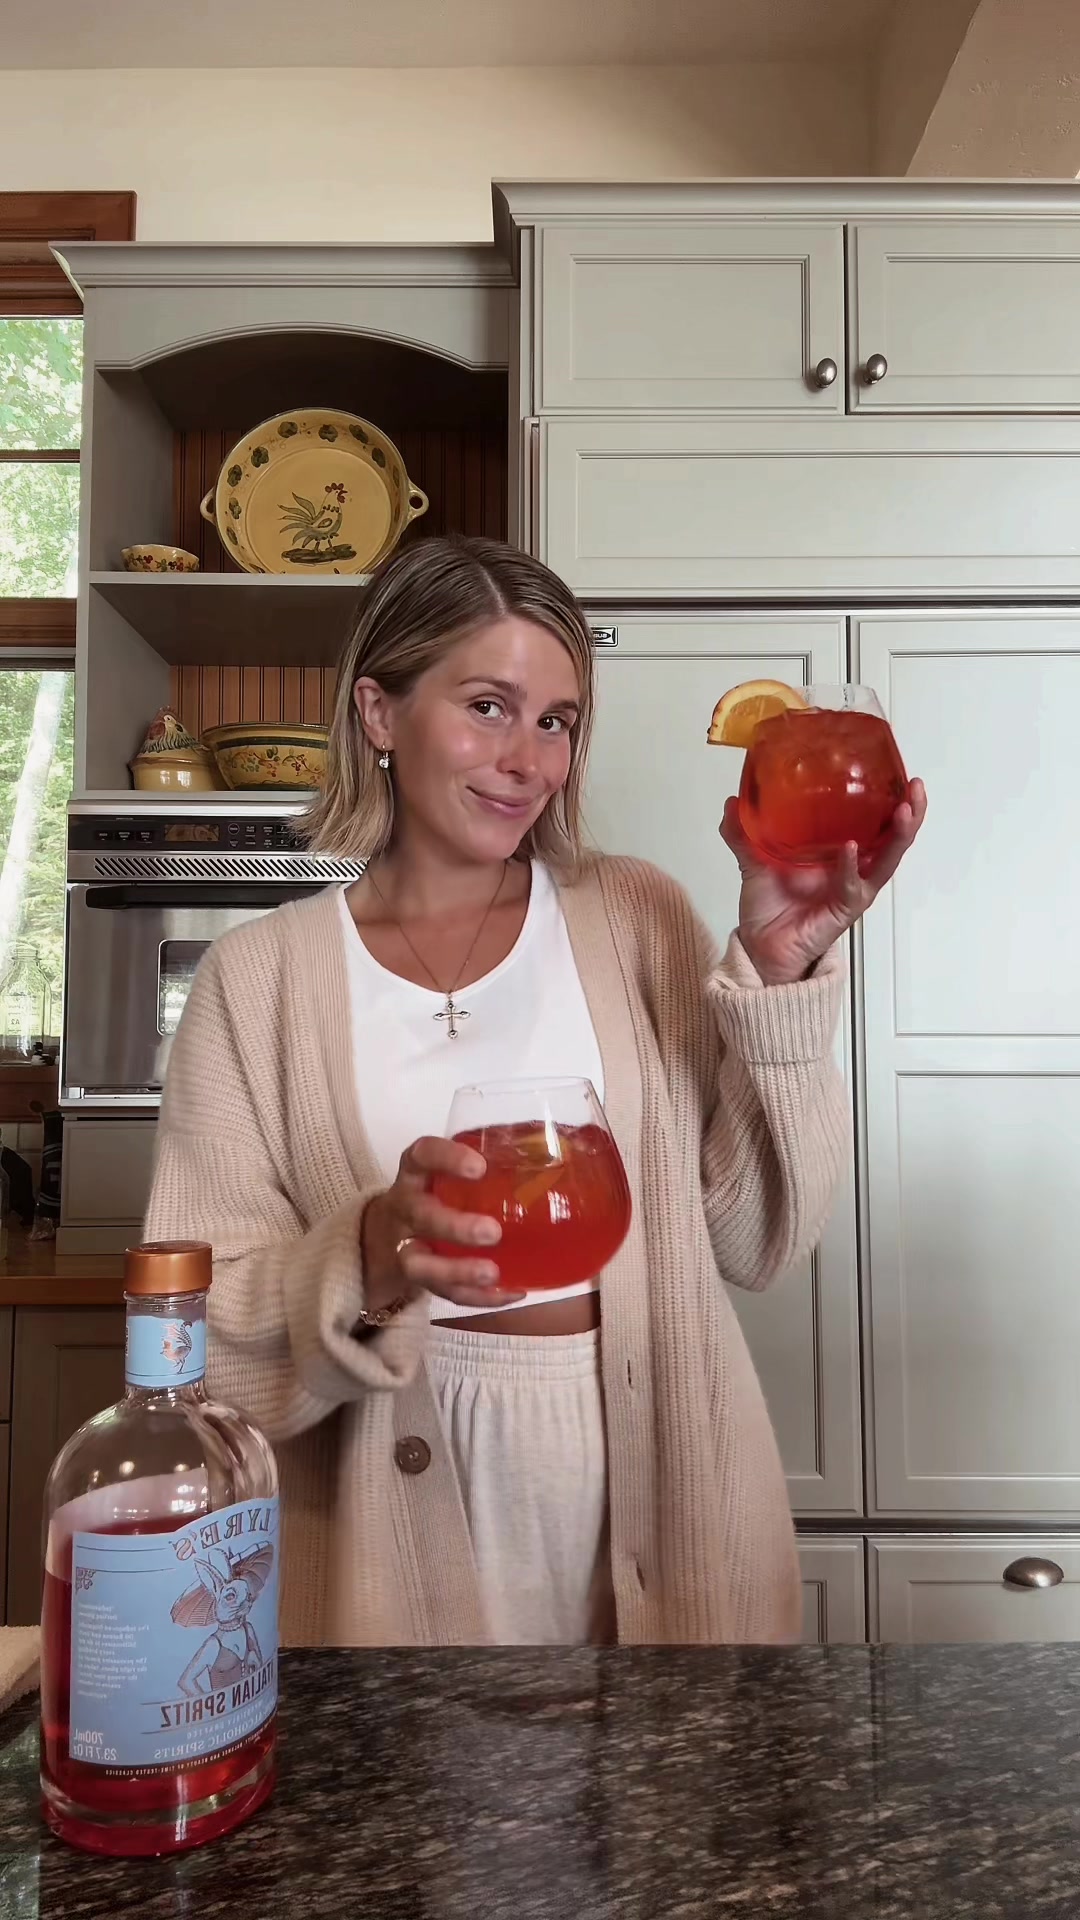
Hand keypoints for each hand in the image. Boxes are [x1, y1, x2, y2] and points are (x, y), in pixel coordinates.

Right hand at [360, 1135, 522, 1316]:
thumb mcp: (446, 1174)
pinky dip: (478, 1297)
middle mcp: (405, 1208)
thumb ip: (487, 1169)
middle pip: (421, 1216)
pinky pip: (444, 1293)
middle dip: (455, 1226)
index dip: (447, 1159)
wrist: (384, 1235)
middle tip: (491, 1231)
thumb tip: (562, 1159)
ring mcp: (406, 1247)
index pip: (423, 1156)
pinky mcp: (418, 1279)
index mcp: (415, 1173)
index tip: (480, 1166)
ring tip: (493, 1273)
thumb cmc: (433, 1196)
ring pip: (420, 1264)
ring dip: (458, 1271)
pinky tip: (510, 1292)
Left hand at [719, 780, 927, 985]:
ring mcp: (852, 888)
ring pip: (888, 861)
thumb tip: (733, 801)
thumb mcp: (753, 860)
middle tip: (914, 788)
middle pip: (893, 838)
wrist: (759, 946)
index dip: (890, 798)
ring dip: (898, 836)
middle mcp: (852, 867)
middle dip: (910, 812)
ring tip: (903, 811)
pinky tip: (852, 849)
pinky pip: (854, 887)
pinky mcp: (845, 909)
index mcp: (838, 851)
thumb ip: (742, 832)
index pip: (874, 820)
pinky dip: (853, 868)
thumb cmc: (769, 907)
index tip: (897, 772)